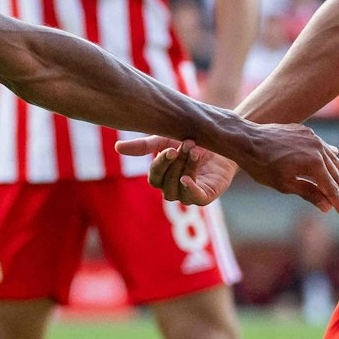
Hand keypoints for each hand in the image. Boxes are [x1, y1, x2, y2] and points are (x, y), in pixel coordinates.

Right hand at [118, 134, 237, 204]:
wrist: (221, 139)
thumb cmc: (190, 139)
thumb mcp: (165, 139)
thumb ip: (144, 146)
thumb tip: (117, 147)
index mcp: (161, 177)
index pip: (154, 177)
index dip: (162, 164)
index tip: (172, 149)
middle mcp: (173, 189)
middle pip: (167, 184)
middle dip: (178, 163)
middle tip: (188, 143)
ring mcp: (189, 194)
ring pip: (180, 190)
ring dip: (187, 169)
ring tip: (196, 151)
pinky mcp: (206, 196)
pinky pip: (196, 199)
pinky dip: (191, 191)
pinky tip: (189, 179)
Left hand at [232, 123, 338, 218]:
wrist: (246, 139)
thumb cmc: (261, 166)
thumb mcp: (285, 184)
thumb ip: (309, 193)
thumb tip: (327, 206)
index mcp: (315, 164)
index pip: (332, 188)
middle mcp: (318, 149)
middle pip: (335, 175)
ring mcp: (312, 138)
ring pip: (331, 158)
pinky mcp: (305, 132)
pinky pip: (321, 146)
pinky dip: (329, 154)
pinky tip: (337, 155)